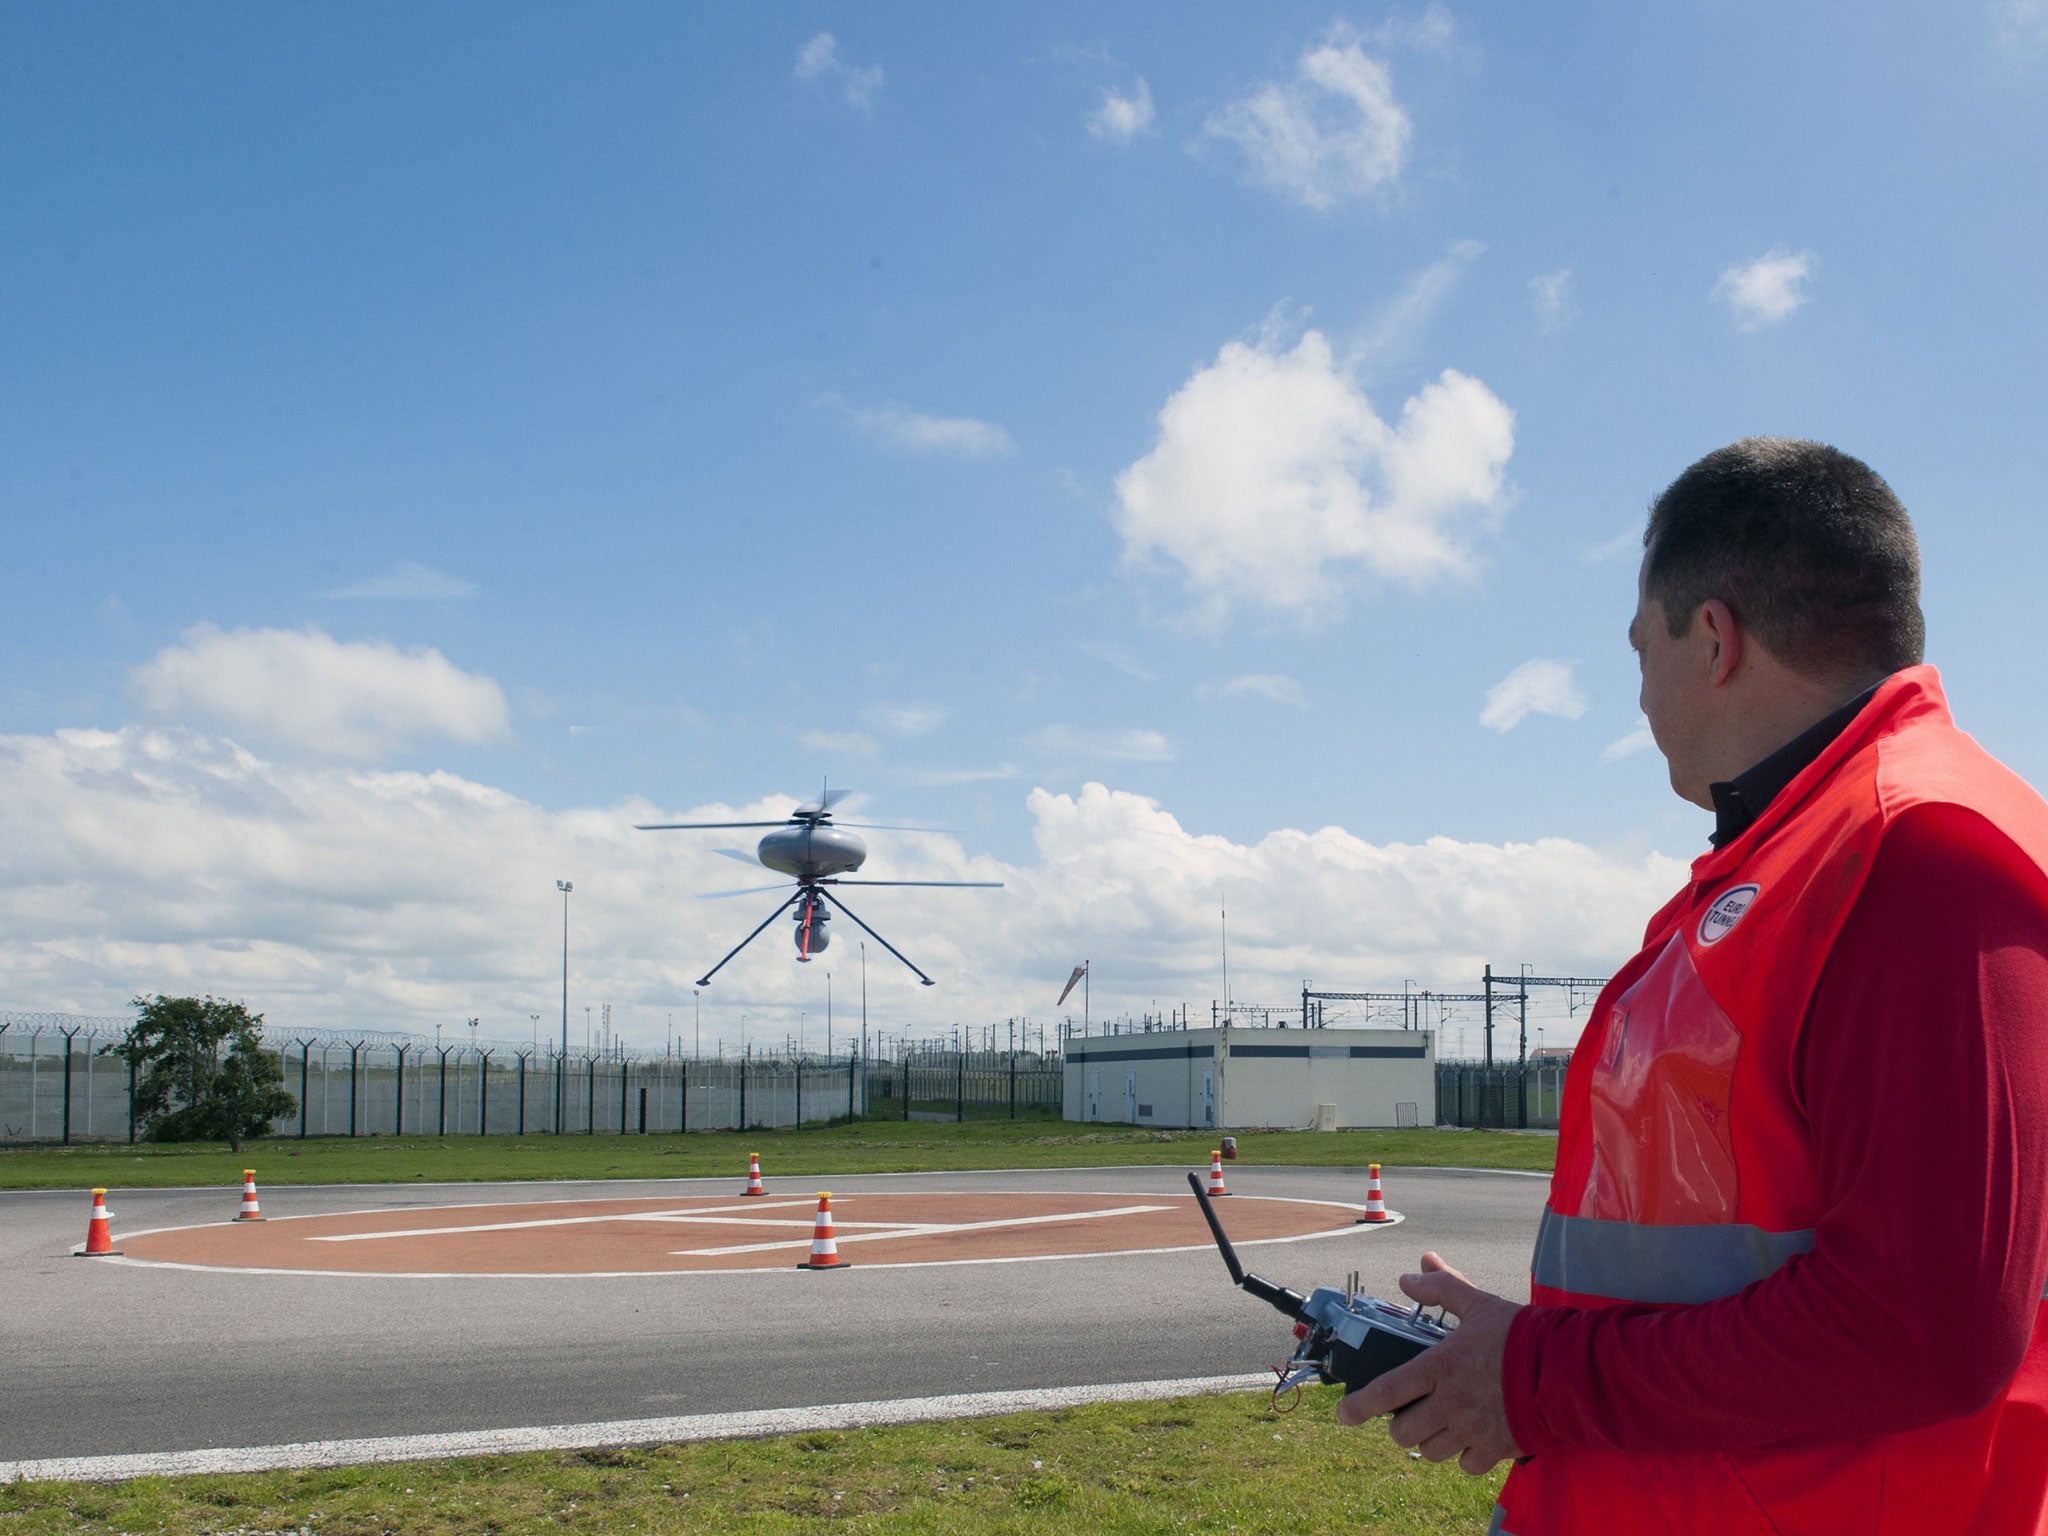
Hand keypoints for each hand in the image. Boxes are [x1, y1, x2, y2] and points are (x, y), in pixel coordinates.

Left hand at [1334, 1252, 1523, 1475]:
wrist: (1567, 1371)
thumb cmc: (1520, 1335)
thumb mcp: (1478, 1304)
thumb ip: (1442, 1288)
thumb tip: (1411, 1275)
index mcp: (1439, 1367)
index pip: (1386, 1392)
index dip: (1358, 1407)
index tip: (1345, 1414)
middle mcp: (1450, 1404)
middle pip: (1403, 1432)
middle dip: (1400, 1425)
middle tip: (1411, 1412)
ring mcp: (1472, 1430)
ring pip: (1431, 1452)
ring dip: (1430, 1441)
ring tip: (1440, 1424)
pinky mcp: (1496, 1450)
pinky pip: (1465, 1466)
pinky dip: (1463, 1457)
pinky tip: (1470, 1439)